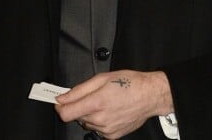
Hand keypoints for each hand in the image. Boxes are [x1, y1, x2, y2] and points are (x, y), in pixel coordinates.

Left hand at [55, 69, 173, 138]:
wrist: (150, 95)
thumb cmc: (131, 83)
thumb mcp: (104, 78)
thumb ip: (80, 89)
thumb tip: (62, 97)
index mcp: (97, 102)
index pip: (66, 113)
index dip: (61, 106)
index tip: (61, 102)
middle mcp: (100, 119)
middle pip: (77, 117)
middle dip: (81, 106)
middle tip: (95, 95)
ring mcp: (106, 129)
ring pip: (87, 123)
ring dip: (91, 114)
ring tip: (107, 102)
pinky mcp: (111, 136)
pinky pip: (98, 129)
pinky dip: (101, 121)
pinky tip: (112, 111)